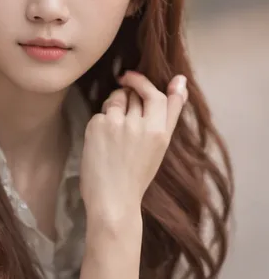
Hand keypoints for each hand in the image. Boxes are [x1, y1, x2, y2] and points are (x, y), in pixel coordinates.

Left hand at [80, 71, 187, 232]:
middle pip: (134, 93)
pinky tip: (103, 141)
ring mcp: (117, 124)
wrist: (113, 201)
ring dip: (115, 105)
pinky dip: (101, 121)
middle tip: (122, 108)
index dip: (143, 82)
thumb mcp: (160, 144)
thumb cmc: (137, 175)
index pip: (156, 95)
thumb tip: (180, 80)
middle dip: (128, 94)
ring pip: (116, 98)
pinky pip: (101, 113)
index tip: (133, 78)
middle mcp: (140, 125)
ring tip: (115, 128)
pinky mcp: (97, 125)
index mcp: (159, 132)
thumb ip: (171, 112)